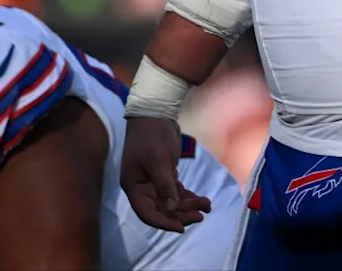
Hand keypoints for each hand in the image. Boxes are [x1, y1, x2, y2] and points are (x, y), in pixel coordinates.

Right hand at [121, 116, 211, 231]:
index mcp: (134, 186)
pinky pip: (175, 190)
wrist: (155, 112)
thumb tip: (172, 208)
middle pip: (162, 208)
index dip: (164, 222)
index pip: (148, 213)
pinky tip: (201, 199)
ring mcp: (153, 180)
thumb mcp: (158, 160)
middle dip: (181, 214)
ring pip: (170, 200)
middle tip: (200, 215)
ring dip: (188, 205)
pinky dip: (187, 195)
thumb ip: (164, 185)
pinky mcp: (164, 172)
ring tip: (206, 207)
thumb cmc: (152, 135)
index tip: (182, 228)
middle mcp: (142, 186)